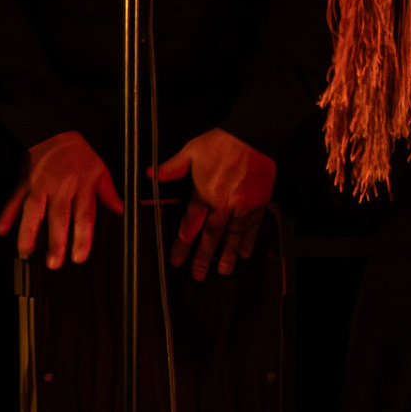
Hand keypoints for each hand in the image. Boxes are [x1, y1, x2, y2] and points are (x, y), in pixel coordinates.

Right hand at [0, 131, 121, 267]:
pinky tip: (1, 229)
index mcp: (82, 186)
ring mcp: (40, 184)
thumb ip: (108, 194)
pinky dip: (7, 213)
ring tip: (26, 252)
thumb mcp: (101, 170)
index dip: (82, 237)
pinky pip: (14, 198)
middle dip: (56, 241)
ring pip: (34, 210)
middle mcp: (61, 187)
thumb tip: (121, 211)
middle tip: (54, 263)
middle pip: (59, 217)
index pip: (84, 216)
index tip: (79, 257)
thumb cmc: (81, 153)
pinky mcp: (24, 180)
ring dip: (29, 231)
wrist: (56, 128)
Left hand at [153, 129, 278, 279]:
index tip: (177, 261)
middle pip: (212, 236)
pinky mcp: (260, 202)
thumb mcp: (191, 151)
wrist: (254, 136)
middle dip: (203, 257)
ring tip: (223, 271)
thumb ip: (172, 168)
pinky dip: (249, 240)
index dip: (183, 245)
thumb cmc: (221, 143)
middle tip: (198, 275)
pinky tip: (245, 252)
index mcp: (205, 194)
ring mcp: (244, 206)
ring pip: (234, 235)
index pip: (191, 225)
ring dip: (227, 255)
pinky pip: (253, 225)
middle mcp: (224, 205)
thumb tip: (151, 175)